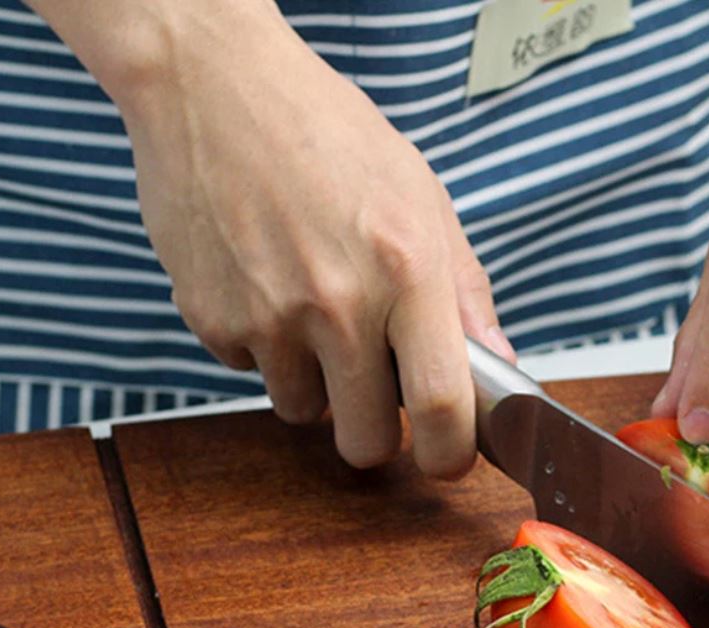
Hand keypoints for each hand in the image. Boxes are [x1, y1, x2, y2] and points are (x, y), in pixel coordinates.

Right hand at [116, 3, 511, 476]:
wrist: (213, 86)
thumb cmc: (327, 134)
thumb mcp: (421, 196)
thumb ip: (465, 290)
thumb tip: (497, 361)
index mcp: (407, 269)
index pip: (442, 405)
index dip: (450, 454)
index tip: (448, 459)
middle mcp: (338, 303)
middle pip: (366, 441)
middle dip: (376, 433)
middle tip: (374, 396)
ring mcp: (268, 317)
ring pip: (303, 411)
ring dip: (315, 383)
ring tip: (311, 311)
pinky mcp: (211, 320)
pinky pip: (251, 371)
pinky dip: (263, 347)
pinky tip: (264, 284)